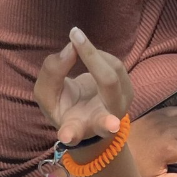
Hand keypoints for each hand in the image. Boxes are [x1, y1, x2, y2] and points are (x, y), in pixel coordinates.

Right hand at [34, 28, 133, 149]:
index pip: (74, 133)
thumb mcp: (48, 96)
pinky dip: (98, 54)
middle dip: (93, 61)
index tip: (66, 136)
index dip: (69, 133)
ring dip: (92, 53)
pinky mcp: (128, 91)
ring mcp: (121, 106)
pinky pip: (115, 65)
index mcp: (78, 128)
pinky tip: (88, 54)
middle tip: (74, 40)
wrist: (87, 114)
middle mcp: (104, 121)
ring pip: (113, 70)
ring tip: (76, 45)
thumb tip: (71, 48)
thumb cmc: (65, 107)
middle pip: (107, 85)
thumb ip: (51, 74)